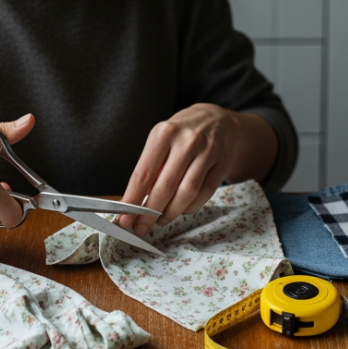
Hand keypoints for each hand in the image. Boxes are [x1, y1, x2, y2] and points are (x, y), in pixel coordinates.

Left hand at [117, 104, 274, 236]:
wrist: (218, 120)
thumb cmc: (182, 134)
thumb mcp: (161, 141)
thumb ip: (151, 168)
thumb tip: (137, 202)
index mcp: (164, 133)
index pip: (143, 173)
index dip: (132, 200)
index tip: (124, 219)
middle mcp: (187, 141)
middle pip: (165, 186)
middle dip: (150, 213)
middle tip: (141, 228)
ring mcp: (208, 151)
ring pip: (187, 192)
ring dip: (172, 212)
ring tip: (161, 220)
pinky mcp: (223, 163)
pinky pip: (205, 192)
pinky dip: (191, 207)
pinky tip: (181, 210)